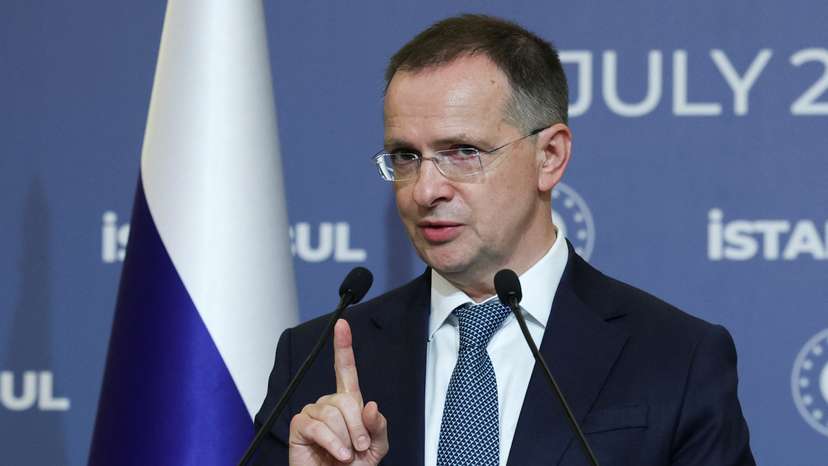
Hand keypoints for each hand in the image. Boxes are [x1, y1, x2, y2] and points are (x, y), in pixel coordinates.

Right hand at [288, 319, 388, 464]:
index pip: (345, 370)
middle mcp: (328, 403)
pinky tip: (338, 455)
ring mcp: (312, 413)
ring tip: (346, 455)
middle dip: (357, 426)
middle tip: (359, 447)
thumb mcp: (377, 446)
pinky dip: (333, 443)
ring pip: (333, 414)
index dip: (343, 346)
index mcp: (348, 403)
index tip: (342, 324)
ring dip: (346, 439)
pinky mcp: (299, 426)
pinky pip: (319, 426)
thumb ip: (378, 426)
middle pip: (346, 400)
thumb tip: (370, 405)